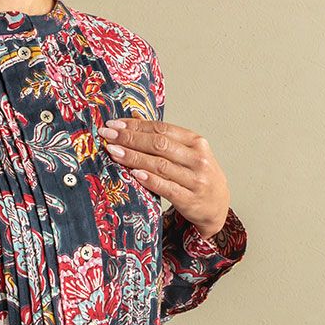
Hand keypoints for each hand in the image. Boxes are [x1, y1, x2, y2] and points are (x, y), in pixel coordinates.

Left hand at [97, 113, 230, 239]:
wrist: (217, 206)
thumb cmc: (197, 176)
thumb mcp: (187, 153)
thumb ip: (164, 139)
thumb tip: (133, 119)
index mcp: (196, 142)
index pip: (162, 129)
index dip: (136, 125)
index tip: (114, 123)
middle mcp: (197, 159)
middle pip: (159, 144)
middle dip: (130, 138)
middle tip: (107, 134)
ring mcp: (195, 180)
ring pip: (160, 165)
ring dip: (133, 157)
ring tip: (113, 151)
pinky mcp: (189, 199)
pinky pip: (166, 187)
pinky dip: (149, 179)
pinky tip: (133, 173)